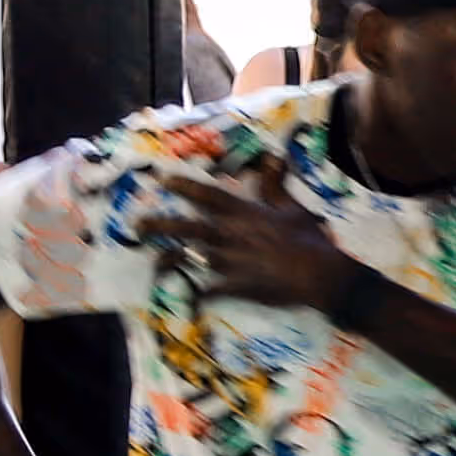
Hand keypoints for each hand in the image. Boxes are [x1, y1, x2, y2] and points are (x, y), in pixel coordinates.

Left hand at [154, 171, 359, 318]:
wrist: (319, 276)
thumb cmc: (309, 240)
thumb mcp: (292, 208)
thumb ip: (275, 184)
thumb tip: (272, 155)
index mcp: (243, 213)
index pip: (206, 195)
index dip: (182, 186)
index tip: (162, 180)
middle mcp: (229, 235)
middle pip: (185, 227)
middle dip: (159, 225)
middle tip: (137, 225)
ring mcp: (229, 262)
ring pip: (190, 258)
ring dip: (169, 259)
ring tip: (155, 261)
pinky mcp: (234, 286)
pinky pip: (208, 291)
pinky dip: (198, 295)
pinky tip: (189, 299)